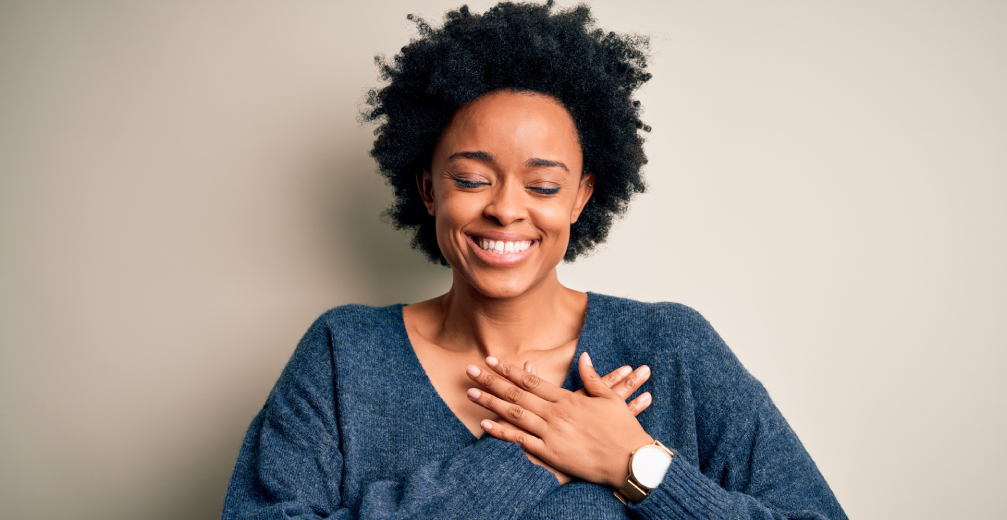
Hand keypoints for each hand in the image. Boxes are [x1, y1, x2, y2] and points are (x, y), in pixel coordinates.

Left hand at [467, 353, 653, 487]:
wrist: (630, 460)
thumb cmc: (623, 430)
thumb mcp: (610, 399)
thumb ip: (593, 378)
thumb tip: (584, 357)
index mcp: (568, 399)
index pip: (531, 381)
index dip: (509, 370)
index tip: (492, 361)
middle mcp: (556, 414)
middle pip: (516, 395)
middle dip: (491, 381)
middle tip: (470, 371)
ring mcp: (552, 434)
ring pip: (514, 415)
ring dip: (491, 403)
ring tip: (471, 393)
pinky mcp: (552, 454)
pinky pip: (521, 442)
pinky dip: (502, 433)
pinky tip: (485, 425)